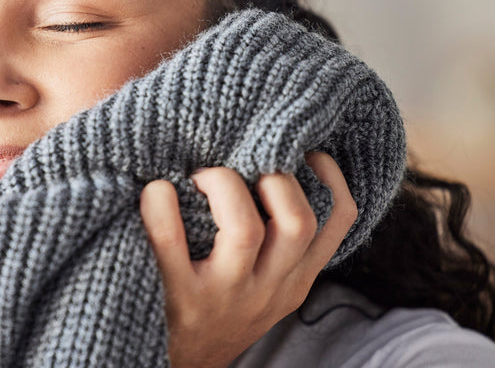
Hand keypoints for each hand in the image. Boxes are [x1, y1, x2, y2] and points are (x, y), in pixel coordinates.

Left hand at [140, 152, 356, 367]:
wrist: (177, 366)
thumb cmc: (217, 309)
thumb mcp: (264, 286)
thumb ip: (276, 244)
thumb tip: (269, 164)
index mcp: (295, 278)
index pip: (339, 222)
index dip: (330, 176)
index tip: (305, 150)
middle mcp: (269, 288)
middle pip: (298, 220)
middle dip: (273, 175)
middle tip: (239, 162)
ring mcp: (225, 295)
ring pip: (246, 229)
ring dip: (222, 185)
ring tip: (198, 175)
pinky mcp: (178, 297)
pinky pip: (170, 239)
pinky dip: (160, 203)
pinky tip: (156, 190)